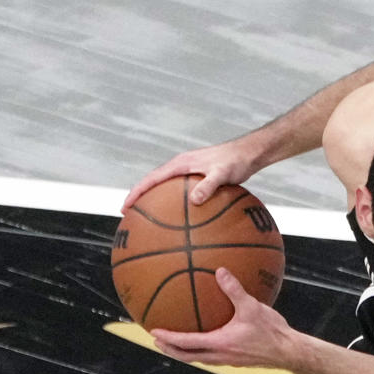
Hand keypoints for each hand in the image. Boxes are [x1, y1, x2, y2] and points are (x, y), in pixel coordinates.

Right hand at [123, 136, 264, 210]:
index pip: (151, 179)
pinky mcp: (196, 179)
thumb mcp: (223, 174)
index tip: (125, 207)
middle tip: (128, 216)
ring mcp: (187, 173)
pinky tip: (178, 220)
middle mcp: (180, 167)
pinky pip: (179, 193)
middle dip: (139, 198)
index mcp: (180, 164)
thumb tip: (195, 200)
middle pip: (152, 183)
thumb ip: (209, 185)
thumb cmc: (236, 162)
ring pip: (164, 188)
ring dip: (153, 200)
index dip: (136, 193)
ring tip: (146, 219)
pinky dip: (172, 203)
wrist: (248, 154)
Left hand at [150, 269, 301, 368]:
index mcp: (219, 344)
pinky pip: (211, 356)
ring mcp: (228, 360)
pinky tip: (206, 338)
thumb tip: (220, 271)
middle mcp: (220, 355)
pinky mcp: (236, 359)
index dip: (168, 338)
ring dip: (184, 352)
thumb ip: (234, 290)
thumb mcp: (252, 307)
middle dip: (170, 349)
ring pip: (199, 358)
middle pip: (187, 356)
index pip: (186, 343)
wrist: (289, 352)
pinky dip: (200, 349)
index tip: (153, 331)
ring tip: (175, 343)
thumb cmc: (272, 332)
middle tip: (157, 340)